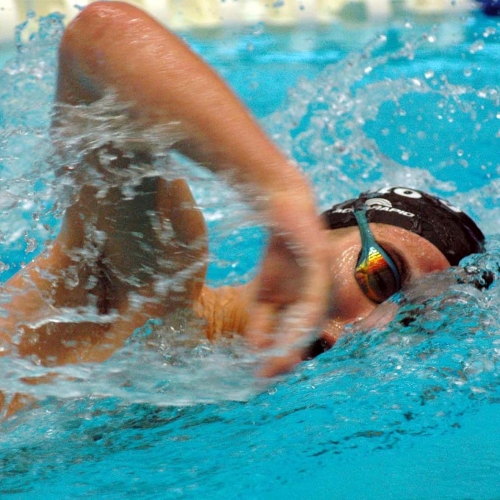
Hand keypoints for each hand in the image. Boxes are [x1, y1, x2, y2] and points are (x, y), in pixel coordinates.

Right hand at [245, 189, 331, 376]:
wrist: (281, 210)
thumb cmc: (278, 254)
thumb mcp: (264, 294)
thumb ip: (262, 321)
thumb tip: (256, 350)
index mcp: (309, 308)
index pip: (297, 338)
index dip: (281, 357)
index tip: (261, 375)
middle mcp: (321, 299)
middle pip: (307, 334)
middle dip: (288, 355)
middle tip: (267, 375)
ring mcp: (324, 281)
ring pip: (313, 318)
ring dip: (295, 341)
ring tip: (278, 360)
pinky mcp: (321, 262)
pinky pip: (315, 292)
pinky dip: (305, 313)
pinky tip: (293, 327)